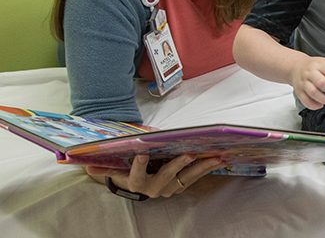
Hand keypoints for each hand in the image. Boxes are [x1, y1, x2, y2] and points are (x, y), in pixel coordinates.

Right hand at [87, 154, 225, 198]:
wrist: (137, 183)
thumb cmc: (126, 170)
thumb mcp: (114, 168)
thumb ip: (103, 167)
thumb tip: (87, 164)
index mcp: (136, 183)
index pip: (136, 176)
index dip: (139, 166)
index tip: (141, 153)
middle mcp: (154, 189)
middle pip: (166, 177)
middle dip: (178, 165)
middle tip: (188, 154)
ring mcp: (170, 188)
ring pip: (186, 178)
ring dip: (202, 167)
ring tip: (215, 157)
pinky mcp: (181, 185)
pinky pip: (195, 177)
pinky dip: (207, 168)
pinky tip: (219, 159)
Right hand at [291, 55, 324, 109]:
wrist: (296, 66)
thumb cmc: (315, 66)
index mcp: (319, 64)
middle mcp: (310, 73)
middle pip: (321, 83)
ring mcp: (303, 82)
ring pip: (313, 92)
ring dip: (324, 99)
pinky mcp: (298, 91)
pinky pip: (305, 101)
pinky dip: (314, 105)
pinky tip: (320, 104)